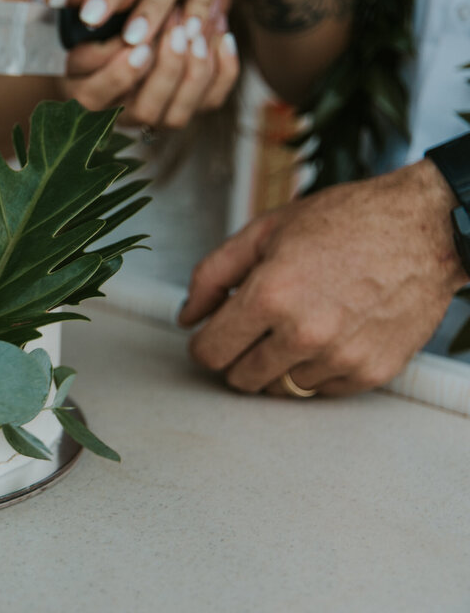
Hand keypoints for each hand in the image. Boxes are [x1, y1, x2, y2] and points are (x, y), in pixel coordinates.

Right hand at [59, 8, 238, 129]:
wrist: (136, 16)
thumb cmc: (105, 10)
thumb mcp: (89, 3)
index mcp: (83, 93)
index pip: (95, 96)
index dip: (119, 74)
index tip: (138, 45)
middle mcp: (118, 115)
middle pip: (143, 111)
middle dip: (165, 72)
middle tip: (178, 31)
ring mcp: (155, 116)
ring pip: (177, 115)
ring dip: (194, 72)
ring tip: (200, 29)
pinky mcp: (187, 106)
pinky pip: (210, 102)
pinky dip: (224, 71)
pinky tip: (223, 35)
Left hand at [178, 160, 468, 395]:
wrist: (425, 228)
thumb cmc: (347, 222)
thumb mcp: (264, 231)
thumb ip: (213, 275)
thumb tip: (187, 316)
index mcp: (270, 295)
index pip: (210, 353)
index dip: (205, 344)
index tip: (213, 335)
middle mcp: (303, 332)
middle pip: (240, 378)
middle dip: (238, 356)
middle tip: (255, 329)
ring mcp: (340, 357)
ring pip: (279, 388)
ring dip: (278, 364)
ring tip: (298, 325)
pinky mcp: (371, 372)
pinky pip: (321, 391)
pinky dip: (316, 370)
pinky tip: (328, 334)